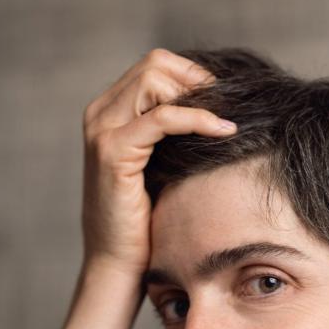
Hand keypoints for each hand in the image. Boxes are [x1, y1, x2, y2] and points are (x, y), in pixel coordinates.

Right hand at [80, 48, 236, 277]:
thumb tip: (222, 104)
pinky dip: (197, 118)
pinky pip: (162, 117)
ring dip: (199, 97)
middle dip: (198, 82)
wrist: (120, 264)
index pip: (155, 65)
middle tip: (230, 109)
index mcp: (108, 112)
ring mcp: (101, 131)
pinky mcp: (112, 151)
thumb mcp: (162, 165)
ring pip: (155, 79)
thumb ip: (176, 133)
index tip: (226, 102)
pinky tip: (224, 131)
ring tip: (227, 123)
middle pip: (155, 64)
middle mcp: (99, 114)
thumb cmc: (147, 221)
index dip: (194, 76)